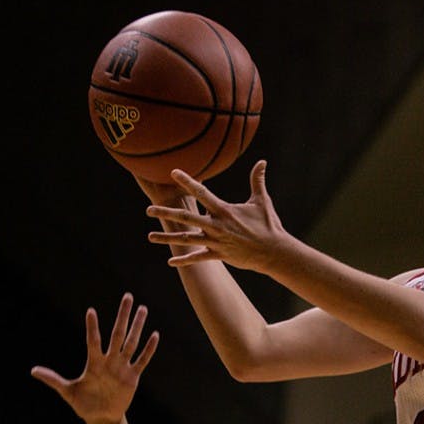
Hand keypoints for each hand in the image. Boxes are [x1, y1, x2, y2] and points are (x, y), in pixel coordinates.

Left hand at [31, 293, 157, 423]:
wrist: (101, 417)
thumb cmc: (83, 404)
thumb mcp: (67, 391)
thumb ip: (53, 379)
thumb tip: (33, 370)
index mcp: (94, 363)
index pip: (93, 341)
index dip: (92, 327)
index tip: (90, 311)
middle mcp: (110, 361)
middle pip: (118, 334)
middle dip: (123, 315)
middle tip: (128, 296)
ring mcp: (122, 367)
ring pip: (132, 342)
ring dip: (138, 326)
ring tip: (143, 309)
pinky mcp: (133, 376)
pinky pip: (142, 360)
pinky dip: (149, 349)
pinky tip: (155, 335)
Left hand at [144, 160, 285, 271]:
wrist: (274, 252)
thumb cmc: (269, 226)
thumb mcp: (262, 201)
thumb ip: (257, 180)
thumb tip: (262, 162)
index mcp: (225, 211)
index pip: (201, 193)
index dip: (187, 181)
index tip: (172, 172)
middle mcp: (217, 226)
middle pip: (186, 218)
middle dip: (166, 213)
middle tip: (148, 210)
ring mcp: (217, 242)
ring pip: (188, 239)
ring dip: (168, 238)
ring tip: (151, 237)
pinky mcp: (220, 255)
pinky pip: (199, 258)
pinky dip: (185, 260)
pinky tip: (171, 262)